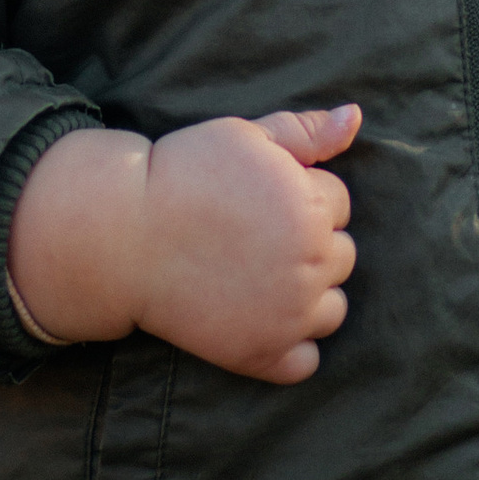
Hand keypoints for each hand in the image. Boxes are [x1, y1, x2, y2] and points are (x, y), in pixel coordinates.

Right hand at [8, 105, 359, 382]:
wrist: (123, 232)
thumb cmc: (183, 174)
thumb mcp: (246, 135)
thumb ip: (307, 130)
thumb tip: (355, 116)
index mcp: (313, 206)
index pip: (338, 203)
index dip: (300, 195)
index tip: (257, 200)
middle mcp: (311, 262)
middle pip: (341, 255)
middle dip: (308, 244)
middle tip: (252, 237)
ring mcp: (289, 313)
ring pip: (331, 309)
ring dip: (308, 295)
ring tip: (257, 277)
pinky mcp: (261, 353)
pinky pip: (305, 362)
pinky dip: (290, 349)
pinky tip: (259, 320)